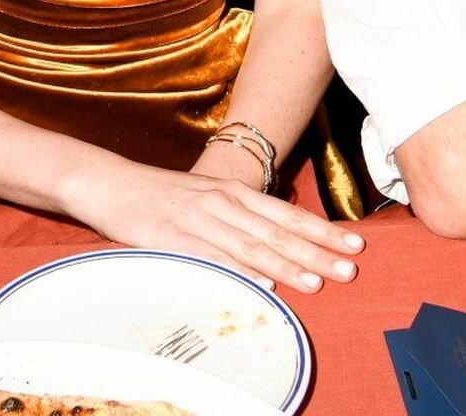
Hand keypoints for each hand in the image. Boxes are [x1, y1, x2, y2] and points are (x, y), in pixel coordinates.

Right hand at [68, 155, 363, 293]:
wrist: (110, 183)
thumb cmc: (160, 194)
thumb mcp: (205, 197)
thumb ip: (238, 217)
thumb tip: (275, 245)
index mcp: (233, 192)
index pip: (287, 214)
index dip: (323, 229)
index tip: (355, 242)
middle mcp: (222, 202)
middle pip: (278, 231)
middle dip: (319, 250)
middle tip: (352, 267)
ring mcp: (198, 219)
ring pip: (252, 245)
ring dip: (288, 265)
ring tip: (319, 280)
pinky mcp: (174, 238)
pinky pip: (213, 258)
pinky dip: (239, 271)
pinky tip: (262, 283)